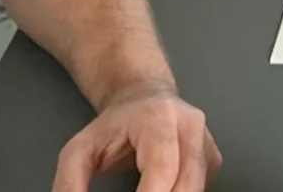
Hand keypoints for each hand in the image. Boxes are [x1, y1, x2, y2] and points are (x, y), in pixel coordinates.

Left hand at [52, 83, 219, 191]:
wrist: (143, 99)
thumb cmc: (112, 127)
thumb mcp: (78, 151)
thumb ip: (69, 185)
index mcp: (158, 118)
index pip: (162, 166)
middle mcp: (190, 126)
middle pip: (187, 183)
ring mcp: (206, 142)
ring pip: (198, 188)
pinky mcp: (213, 159)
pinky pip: (200, 188)